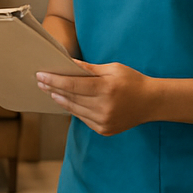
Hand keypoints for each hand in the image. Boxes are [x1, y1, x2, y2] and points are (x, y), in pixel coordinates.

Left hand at [37, 61, 156, 135]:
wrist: (152, 103)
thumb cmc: (132, 81)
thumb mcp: (113, 69)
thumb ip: (90, 69)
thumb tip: (69, 63)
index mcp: (107, 89)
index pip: (74, 85)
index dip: (55, 80)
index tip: (41, 75)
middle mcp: (105, 107)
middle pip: (71, 98)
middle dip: (53, 88)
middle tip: (40, 81)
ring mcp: (104, 121)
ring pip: (74, 109)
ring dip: (60, 100)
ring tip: (49, 91)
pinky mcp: (104, 129)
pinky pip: (83, 118)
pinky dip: (73, 109)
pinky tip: (65, 101)